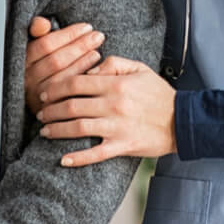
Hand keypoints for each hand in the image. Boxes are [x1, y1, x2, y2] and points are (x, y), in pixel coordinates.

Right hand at [25, 17, 105, 115]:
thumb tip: (42, 23)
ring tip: (97, 51)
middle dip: (80, 46)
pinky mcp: (48, 109)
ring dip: (82, 61)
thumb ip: (37, 30)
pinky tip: (95, 68)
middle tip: (98, 36)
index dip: (68, 35)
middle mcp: (26, 79)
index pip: (45, 44)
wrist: (45, 99)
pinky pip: (68, 93)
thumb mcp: (38, 44)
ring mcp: (36, 96)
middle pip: (56, 60)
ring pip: (62, 77)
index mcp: (23, 60)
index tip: (86, 27)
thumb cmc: (44, 62)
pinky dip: (82, 78)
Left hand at [36, 56, 176, 165]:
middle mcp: (113, 105)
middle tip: (40, 113)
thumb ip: (113, 63)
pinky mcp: (123, 146)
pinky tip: (63, 159)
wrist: (182, 120)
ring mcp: (117, 127)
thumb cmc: (159, 94)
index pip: (76, 82)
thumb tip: (89, 70)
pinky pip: (95, 154)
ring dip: (57, 130)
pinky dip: (77, 158)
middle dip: (50, 109)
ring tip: (45, 131)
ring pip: (78, 128)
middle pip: (72, 106)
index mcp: (116, 84)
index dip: (56, 87)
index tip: (45, 92)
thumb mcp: (139, 68)